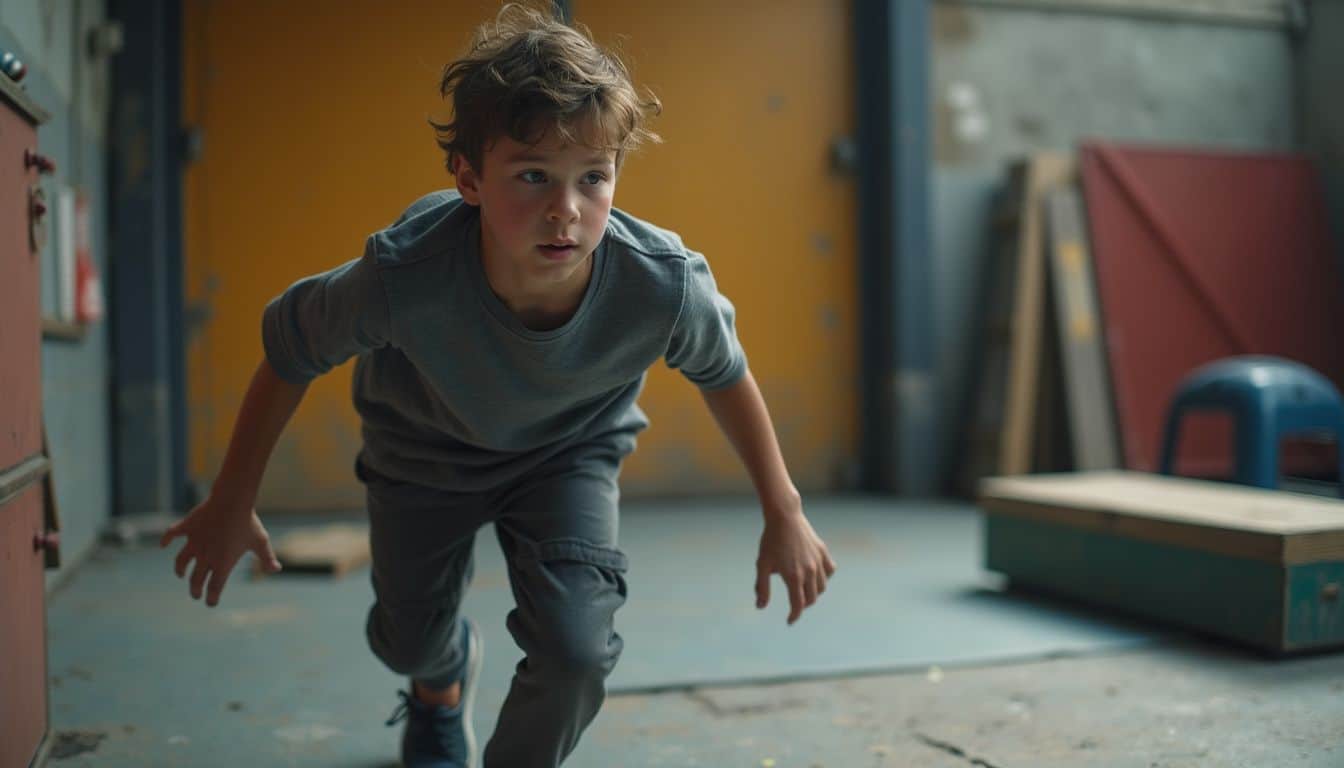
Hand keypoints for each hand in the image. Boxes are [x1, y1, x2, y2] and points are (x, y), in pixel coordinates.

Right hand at [159, 494, 282, 606]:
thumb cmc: (248, 522)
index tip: (210, 603)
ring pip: (182, 561)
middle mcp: (205, 555)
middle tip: (195, 594)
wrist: (232, 501)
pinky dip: (166, 539)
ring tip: (181, 574)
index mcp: (222, 562)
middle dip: (195, 589)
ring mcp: (194, 542)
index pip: (214, 587)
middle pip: (196, 579)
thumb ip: (267, 558)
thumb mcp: (260, 542)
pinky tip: (163, 544)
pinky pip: (172, 534)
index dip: (212, 597)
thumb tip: (276, 570)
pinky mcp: (188, 527)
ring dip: (180, 570)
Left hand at [755, 498, 836, 624]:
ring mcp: (818, 561)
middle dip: (803, 605)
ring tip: (804, 591)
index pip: (798, 604)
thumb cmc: (770, 541)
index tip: (789, 621)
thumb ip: (762, 587)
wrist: (784, 517)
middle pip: (812, 598)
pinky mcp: (823, 551)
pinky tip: (816, 576)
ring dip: (814, 593)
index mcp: (793, 576)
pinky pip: (830, 570)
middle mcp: (809, 571)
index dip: (794, 616)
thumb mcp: (762, 564)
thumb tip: (760, 607)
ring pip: (822, 586)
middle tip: (795, 605)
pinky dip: (825, 577)